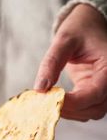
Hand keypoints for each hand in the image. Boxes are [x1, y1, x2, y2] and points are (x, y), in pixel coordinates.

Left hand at [34, 4, 106, 120]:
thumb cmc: (79, 29)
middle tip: (46, 102)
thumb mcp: (64, 40)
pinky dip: (71, 110)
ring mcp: (104, 89)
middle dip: (70, 109)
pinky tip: (55, 100)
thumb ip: (51, 63)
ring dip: (70, 112)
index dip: (74, 101)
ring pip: (91, 113)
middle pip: (95, 109)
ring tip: (49, 101)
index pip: (96, 93)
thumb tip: (40, 89)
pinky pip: (86, 109)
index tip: (51, 99)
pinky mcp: (95, 94)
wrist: (87, 26)